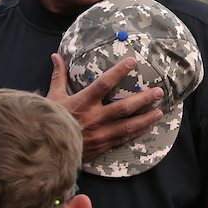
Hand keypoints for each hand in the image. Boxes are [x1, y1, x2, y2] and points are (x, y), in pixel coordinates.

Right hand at [47, 53, 163, 162]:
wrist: (47, 150)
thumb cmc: (51, 121)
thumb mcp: (53, 98)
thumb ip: (59, 77)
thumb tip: (56, 57)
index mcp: (82, 103)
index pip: (104, 83)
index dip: (119, 71)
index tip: (132, 61)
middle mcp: (94, 118)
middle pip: (124, 106)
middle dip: (143, 98)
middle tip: (158, 91)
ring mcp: (100, 133)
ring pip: (128, 125)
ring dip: (146, 117)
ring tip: (159, 110)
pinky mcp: (102, 145)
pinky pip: (124, 138)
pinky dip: (138, 132)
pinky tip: (148, 126)